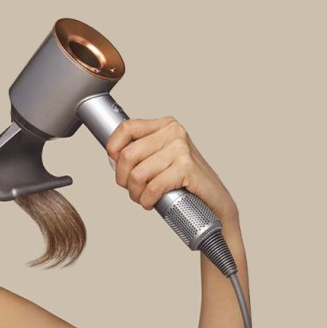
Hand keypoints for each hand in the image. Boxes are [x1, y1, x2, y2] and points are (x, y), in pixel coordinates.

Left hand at [105, 116, 237, 223]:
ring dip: (135, 193)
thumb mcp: (160, 160)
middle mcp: (174, 132)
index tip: (114, 163)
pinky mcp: (186, 167)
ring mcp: (181, 148)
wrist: (215, 199)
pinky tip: (151, 202)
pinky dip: (147, 200)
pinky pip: (152, 187)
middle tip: (132, 189)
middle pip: (127, 155)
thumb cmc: (185, 181)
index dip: (113, 147)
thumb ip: (138, 153)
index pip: (127, 127)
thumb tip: (112, 156)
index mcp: (165, 126)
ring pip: (137, 174)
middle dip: (123, 179)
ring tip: (143, 197)